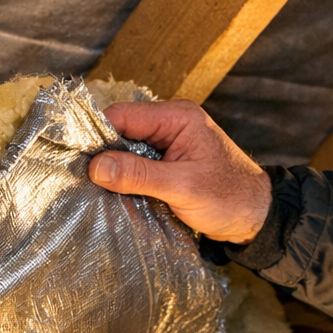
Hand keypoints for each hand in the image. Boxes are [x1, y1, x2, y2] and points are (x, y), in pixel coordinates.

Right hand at [90, 101, 271, 244]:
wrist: (256, 217)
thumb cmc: (229, 198)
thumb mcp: (183, 187)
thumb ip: (140, 176)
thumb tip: (97, 167)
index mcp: (178, 117)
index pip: (123, 115)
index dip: (97, 135)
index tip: (77, 159)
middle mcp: (170, 124)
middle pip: (120, 131)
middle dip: (102, 154)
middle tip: (81, 178)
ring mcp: (168, 144)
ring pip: (125, 151)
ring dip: (113, 170)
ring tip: (94, 188)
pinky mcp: (166, 164)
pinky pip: (136, 166)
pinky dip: (125, 179)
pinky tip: (113, 194)